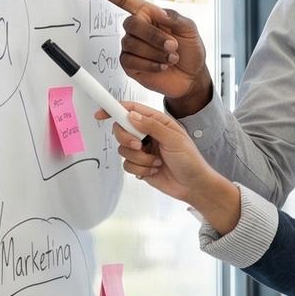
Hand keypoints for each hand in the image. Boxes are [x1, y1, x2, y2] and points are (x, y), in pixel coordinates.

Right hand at [85, 0, 212, 114]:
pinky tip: (162, 66)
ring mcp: (132, 47)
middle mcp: (138, 30)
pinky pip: (130, 60)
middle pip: (131, 23)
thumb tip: (159, 12)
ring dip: (155, 52)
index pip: (125, 0)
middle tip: (172, 46)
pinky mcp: (130, 64)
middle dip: (153, 36)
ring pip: (131, 44)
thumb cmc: (190, 50)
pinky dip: (150, 64)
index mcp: (149, 15)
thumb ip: (175, 18)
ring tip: (171, 58)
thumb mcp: (190, 30)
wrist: (191, 77)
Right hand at [100, 101, 241, 232]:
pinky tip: (154, 170)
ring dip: (139, 158)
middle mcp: (148, 134)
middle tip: (139, 145)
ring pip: (123, 149)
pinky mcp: (140, 164)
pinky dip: (140, 168)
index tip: (100, 114)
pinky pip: (127, 164)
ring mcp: (143, 150)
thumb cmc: (190, 160)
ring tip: (157, 162)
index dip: (114, 109)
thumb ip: (152, 126)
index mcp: (157, 122)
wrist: (193, 185)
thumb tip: (131, 115)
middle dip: (127, 139)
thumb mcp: (174, 139)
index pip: (132, 110)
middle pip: (121, 129)